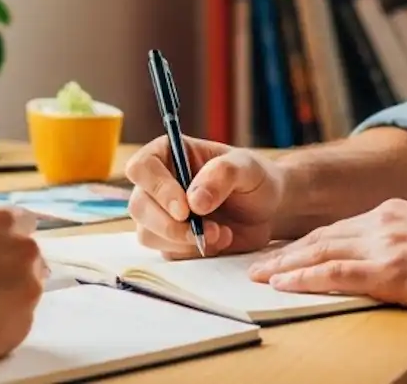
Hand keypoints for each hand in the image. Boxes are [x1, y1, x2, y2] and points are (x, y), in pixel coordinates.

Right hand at [0, 206, 48, 373]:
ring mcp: (30, 287)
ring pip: (28, 286)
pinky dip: (5, 320)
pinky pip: (20, 316)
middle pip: (27, 254)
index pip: (20, 219)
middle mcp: (23, 250)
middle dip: (10, 264)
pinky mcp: (27, 320)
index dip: (5, 234)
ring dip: (10, 292)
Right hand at [124, 135, 283, 257]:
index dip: (157, 188)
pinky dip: (193, 252)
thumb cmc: (254, 178)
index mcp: (169, 154)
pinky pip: (167, 252)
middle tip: (207, 229)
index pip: (141, 167)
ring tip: (221, 233)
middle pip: (139, 206)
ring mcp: (161, 214)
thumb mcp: (246, 167)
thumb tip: (193, 201)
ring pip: (148, 234)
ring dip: (184, 241)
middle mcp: (159, 184)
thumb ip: (222, 175)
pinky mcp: (171, 240)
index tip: (184, 208)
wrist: (267, 211)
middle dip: (170, 225)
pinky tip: (220, 241)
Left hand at [245, 198, 406, 314]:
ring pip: (320, 252)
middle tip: (256, 265)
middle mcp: (384, 222)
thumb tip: (392, 254)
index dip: (307, 241)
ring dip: (284, 265)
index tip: (285, 251)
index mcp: (394, 212)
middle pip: (321, 236)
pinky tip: (283, 285)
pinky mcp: (390, 272)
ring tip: (258, 277)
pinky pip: (336, 274)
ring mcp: (385, 245)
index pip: (339, 227)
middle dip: (286, 252)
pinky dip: (305, 278)